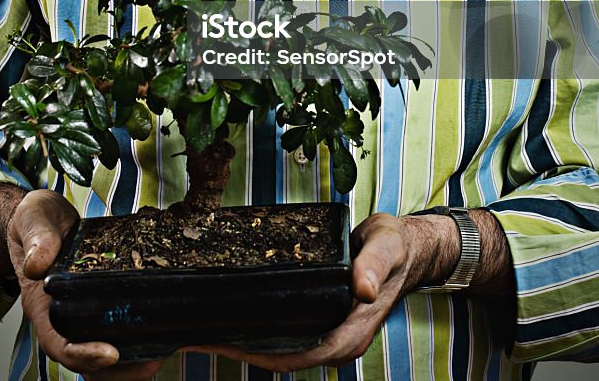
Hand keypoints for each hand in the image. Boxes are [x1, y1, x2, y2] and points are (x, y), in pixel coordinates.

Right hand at [7, 190, 166, 378]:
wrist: (40, 218)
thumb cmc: (35, 221)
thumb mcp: (34, 219)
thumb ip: (38, 239)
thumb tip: (37, 265)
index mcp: (41, 303)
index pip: (58, 343)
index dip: (82, 355)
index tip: (110, 354)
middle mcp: (60, 315)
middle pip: (84, 360)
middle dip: (117, 370)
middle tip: (152, 362)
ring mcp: (78, 313)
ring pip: (100, 354)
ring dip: (129, 363)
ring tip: (161, 354)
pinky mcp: (96, 303)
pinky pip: (112, 330)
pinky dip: (134, 341)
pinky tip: (158, 335)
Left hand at [187, 212, 446, 371]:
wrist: (405, 248)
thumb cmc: (396, 246)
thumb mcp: (387, 247)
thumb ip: (374, 265)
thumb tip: (364, 287)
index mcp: (351, 334)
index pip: (299, 355)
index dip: (259, 353)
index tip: (223, 344)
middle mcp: (337, 342)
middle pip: (281, 357)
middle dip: (239, 351)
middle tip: (197, 336)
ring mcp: (329, 334)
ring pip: (280, 348)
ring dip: (244, 342)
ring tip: (203, 330)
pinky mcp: (322, 321)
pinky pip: (285, 333)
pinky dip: (258, 329)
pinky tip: (234, 316)